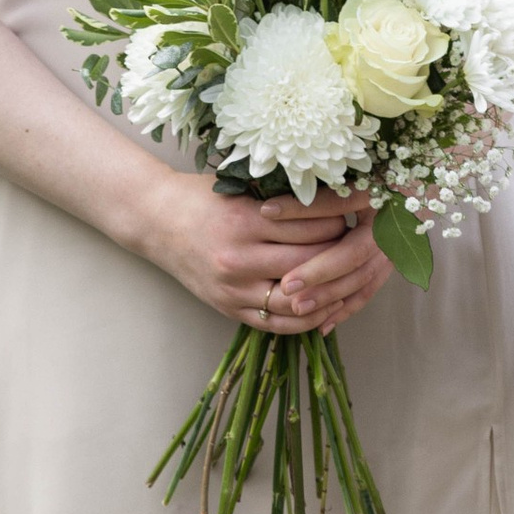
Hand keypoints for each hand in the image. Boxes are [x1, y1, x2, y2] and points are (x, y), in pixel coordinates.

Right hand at [153, 180, 393, 336]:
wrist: (156, 220)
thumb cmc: (204, 198)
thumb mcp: (243, 189)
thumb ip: (286, 200)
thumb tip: (343, 201)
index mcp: (245, 221)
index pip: (315, 228)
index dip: (343, 223)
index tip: (354, 217)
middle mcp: (239, 258)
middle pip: (311, 264)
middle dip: (342, 255)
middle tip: (358, 245)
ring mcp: (233, 289)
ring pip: (300, 300)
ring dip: (331, 290)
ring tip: (349, 275)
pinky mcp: (229, 309)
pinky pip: (279, 324)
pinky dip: (308, 318)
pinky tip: (327, 306)